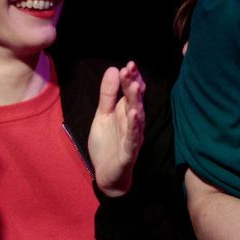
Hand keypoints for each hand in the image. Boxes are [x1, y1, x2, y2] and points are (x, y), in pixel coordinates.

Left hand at [88, 61, 145, 196]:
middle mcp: (133, 122)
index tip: (129, 64)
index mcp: (126, 112)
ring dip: (136, 101)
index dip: (132, 78)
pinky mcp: (129, 151)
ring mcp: (132, 136)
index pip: (131, 91)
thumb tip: (113, 69)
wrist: (106, 175)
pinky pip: (133, 138)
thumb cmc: (107, 144)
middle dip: (133, 84)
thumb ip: (108, 94)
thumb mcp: (102, 115)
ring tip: (135, 86)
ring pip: (137, 116)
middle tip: (130, 68)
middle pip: (135, 100)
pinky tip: (135, 115)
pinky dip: (135, 127)